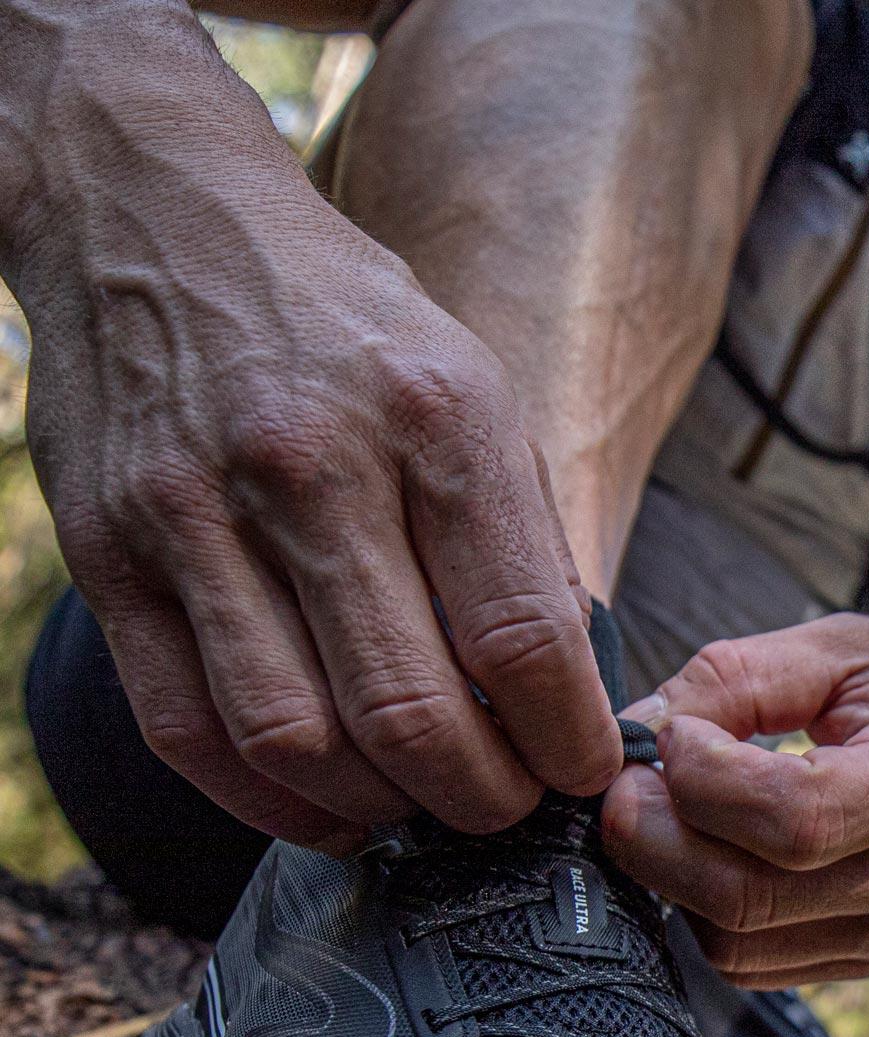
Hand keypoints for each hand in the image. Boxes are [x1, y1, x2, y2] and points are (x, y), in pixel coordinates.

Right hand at [15, 104, 619, 842]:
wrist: (152, 213)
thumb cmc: (346, 327)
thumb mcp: (475, 392)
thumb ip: (522, 544)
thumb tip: (566, 702)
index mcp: (433, 419)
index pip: (522, 641)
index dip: (566, 744)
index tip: (582, 774)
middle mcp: (310, 465)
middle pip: (410, 715)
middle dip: (481, 800)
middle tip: (506, 812)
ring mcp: (192, 512)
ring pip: (296, 742)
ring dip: (379, 811)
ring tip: (422, 809)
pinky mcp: (106, 553)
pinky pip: (188, 731)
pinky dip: (268, 805)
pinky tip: (329, 809)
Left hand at [602, 615, 868, 984]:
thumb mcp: (842, 648)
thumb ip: (735, 679)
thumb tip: (636, 731)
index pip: (795, 817)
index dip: (705, 781)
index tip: (673, 735)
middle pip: (748, 895)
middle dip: (655, 839)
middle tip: (626, 784)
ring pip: (735, 941)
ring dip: (674, 878)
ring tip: (672, 812)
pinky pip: (749, 963)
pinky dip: (704, 912)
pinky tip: (712, 851)